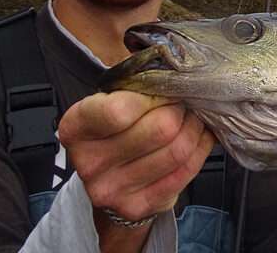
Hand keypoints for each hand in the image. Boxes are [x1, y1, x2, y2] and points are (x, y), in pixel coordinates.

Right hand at [59, 92, 214, 237]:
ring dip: (195, 128)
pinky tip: (198, 138)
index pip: (118, 110)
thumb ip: (134, 86)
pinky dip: (200, 149)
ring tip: (193, 118)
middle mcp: (88, 162)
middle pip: (159, 129)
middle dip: (181, 110)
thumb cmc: (115, 129)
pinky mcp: (137, 206)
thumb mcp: (111, 99)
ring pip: (177, 150)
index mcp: (76, 128)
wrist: (109, 178)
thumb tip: (175, 71)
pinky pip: (185, 171)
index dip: (153, 96)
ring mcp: (111, 189)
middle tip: (184, 102)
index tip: (164, 89)